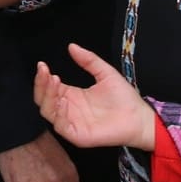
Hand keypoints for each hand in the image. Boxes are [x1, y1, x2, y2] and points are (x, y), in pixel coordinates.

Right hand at [34, 43, 157, 152]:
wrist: (139, 116)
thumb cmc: (123, 97)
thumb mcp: (105, 73)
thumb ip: (89, 60)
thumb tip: (71, 46)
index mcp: (72, 96)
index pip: (49, 87)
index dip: (43, 77)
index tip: (43, 65)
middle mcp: (68, 110)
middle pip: (44, 100)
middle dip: (41, 85)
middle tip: (45, 71)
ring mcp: (72, 123)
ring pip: (48, 112)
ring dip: (47, 97)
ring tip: (54, 82)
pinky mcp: (78, 135)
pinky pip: (61, 127)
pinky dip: (58, 115)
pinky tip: (63, 101)